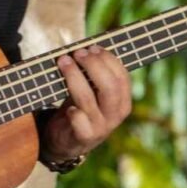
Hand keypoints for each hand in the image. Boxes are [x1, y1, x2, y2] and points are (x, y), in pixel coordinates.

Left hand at [42, 45, 131, 160]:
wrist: (68, 141)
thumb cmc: (81, 108)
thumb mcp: (92, 92)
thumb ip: (94, 74)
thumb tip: (85, 46)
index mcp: (123, 101)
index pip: (122, 77)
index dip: (108, 60)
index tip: (92, 47)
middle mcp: (115, 114)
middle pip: (109, 87)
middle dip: (93, 66)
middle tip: (77, 53)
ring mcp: (100, 126)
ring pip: (88, 99)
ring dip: (74, 77)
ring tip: (63, 62)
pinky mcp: (84, 137)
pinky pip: (79, 122)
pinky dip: (73, 112)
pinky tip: (67, 106)